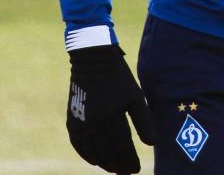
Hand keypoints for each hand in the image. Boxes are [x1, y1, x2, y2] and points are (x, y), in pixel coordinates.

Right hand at [67, 44, 156, 172]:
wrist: (92, 60)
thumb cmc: (119, 78)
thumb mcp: (136, 97)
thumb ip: (144, 121)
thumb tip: (152, 144)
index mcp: (112, 117)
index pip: (122, 148)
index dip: (129, 161)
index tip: (136, 170)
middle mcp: (94, 123)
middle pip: (108, 153)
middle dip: (118, 166)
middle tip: (127, 173)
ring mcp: (81, 122)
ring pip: (92, 152)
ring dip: (104, 163)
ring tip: (114, 169)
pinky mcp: (71, 120)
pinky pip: (78, 144)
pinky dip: (86, 155)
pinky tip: (95, 161)